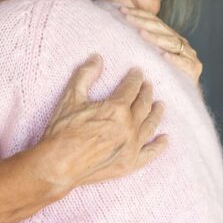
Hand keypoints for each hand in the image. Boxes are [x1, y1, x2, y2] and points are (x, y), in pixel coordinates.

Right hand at [36, 55, 167, 193]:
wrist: (58, 165)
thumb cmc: (63, 131)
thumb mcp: (71, 98)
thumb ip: (86, 75)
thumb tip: (97, 58)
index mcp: (116, 109)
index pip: (131, 88)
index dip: (135, 78)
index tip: (137, 72)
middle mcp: (129, 126)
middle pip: (143, 104)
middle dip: (146, 92)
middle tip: (148, 85)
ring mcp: (131, 146)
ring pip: (150, 125)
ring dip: (157, 113)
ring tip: (161, 105)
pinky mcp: (129, 164)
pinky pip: (149, 153)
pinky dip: (159, 146)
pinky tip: (165, 139)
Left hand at [119, 6, 202, 82]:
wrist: (183, 98)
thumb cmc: (161, 78)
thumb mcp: (149, 59)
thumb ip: (139, 44)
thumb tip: (117, 29)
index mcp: (170, 37)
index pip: (154, 20)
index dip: (139, 14)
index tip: (121, 10)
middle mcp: (180, 43)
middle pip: (161, 28)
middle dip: (143, 22)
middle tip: (127, 18)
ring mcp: (189, 55)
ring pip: (172, 42)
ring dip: (156, 38)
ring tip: (142, 33)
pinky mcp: (193, 69)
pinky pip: (184, 63)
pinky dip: (174, 59)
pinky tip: (164, 55)